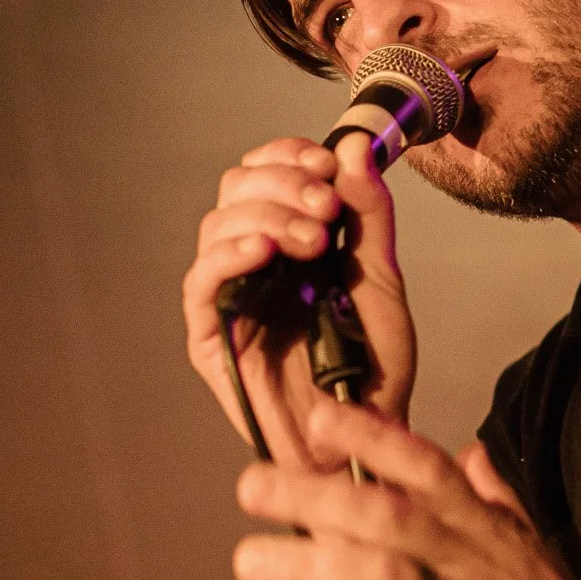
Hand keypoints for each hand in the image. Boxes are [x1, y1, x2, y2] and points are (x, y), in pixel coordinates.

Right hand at [183, 135, 416, 468]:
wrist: (364, 433)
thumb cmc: (371, 369)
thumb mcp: (380, 280)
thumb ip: (367, 215)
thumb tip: (356, 146)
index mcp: (288, 239)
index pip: (265, 172)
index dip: (289, 156)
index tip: (326, 165)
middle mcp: (252, 260)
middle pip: (236, 188)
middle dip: (284, 184)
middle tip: (325, 209)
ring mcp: (228, 295)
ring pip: (218, 225)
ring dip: (268, 217)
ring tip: (312, 243)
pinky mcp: (208, 335)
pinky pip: (201, 282)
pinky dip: (229, 254)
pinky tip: (264, 251)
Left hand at [231, 398, 580, 579]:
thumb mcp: (531, 546)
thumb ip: (493, 499)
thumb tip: (472, 454)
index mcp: (481, 527)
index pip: (424, 466)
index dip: (370, 436)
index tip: (315, 415)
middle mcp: (470, 560)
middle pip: (386, 513)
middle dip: (316, 493)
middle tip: (251, 485)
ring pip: (383, 579)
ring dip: (310, 568)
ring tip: (247, 563)